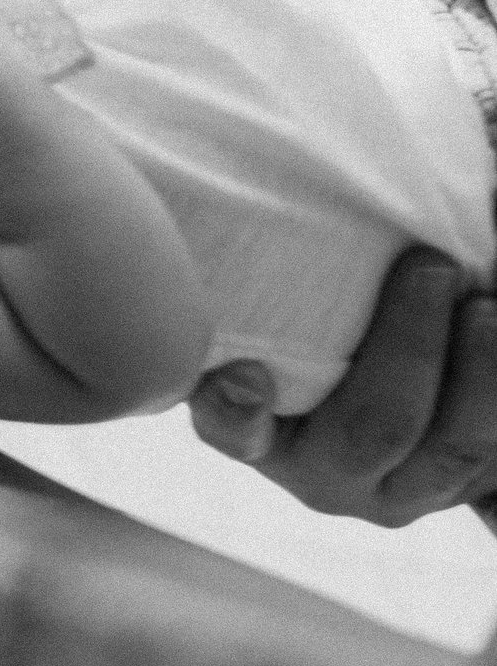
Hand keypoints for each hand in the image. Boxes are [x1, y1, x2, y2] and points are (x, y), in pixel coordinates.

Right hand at [189, 247, 496, 527]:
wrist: (395, 392)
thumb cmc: (307, 326)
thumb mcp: (264, 312)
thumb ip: (248, 282)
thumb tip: (198, 175)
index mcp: (256, 432)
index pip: (232, 427)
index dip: (237, 409)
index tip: (246, 369)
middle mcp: (326, 476)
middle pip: (374, 428)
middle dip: (410, 347)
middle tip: (431, 265)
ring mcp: (405, 490)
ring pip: (456, 449)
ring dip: (481, 372)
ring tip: (486, 303)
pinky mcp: (468, 488)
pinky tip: (494, 319)